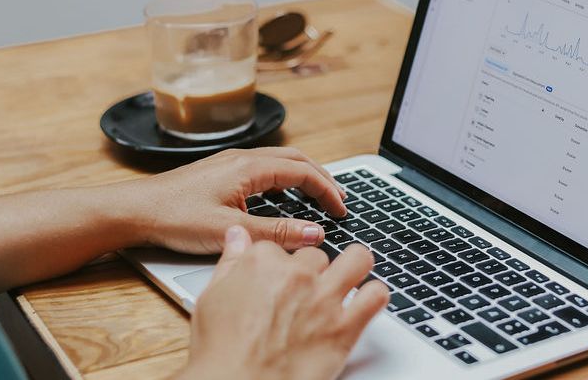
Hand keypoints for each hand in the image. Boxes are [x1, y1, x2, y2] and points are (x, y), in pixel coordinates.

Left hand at [120, 147, 347, 252]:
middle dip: (322, 177)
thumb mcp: (230, 231)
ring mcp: (230, 164)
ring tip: (319, 194)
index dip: (328, 190)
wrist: (133, 211)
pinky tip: (283, 195)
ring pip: (280, 161)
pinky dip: (285, 178)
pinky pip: (264, 168)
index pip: (303, 171)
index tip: (342, 210)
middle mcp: (242, 159)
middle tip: (339, 199)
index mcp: (248, 167)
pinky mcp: (220, 173)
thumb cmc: (173, 217)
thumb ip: (275, 233)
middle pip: (296, 159)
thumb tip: (313, 233)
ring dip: (304, 175)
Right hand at [181, 226, 389, 379]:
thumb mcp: (211, 298)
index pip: (281, 247)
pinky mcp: (344, 327)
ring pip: (357, 260)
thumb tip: (238, 236)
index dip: (281, 267)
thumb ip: (230, 261)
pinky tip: (365, 303)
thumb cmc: (221, 352)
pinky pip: (376, 296)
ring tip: (348, 282)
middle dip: (314, 273)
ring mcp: (324, 299)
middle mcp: (297, 275)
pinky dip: (375, 297)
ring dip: (354, 268)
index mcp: (262, 263)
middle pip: (317, 256)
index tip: (279, 281)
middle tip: (306, 294)